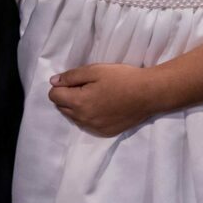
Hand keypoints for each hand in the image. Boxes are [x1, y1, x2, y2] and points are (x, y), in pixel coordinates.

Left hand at [47, 63, 164, 136]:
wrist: (149, 94)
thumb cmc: (122, 78)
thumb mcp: (94, 70)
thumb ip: (71, 76)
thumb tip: (53, 82)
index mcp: (79, 102)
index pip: (54, 96)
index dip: (60, 85)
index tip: (74, 80)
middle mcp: (83, 119)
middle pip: (62, 108)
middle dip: (67, 96)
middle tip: (85, 86)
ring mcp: (95, 128)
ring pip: (74, 117)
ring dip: (77, 107)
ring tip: (94, 96)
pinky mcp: (105, 132)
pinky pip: (87, 124)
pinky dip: (89, 116)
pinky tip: (102, 106)